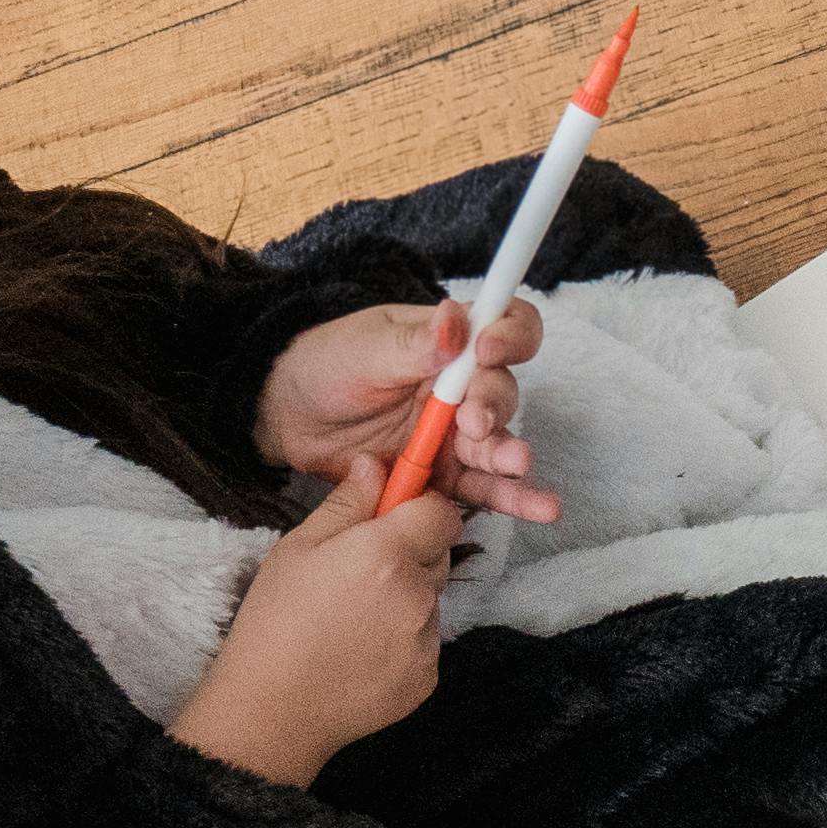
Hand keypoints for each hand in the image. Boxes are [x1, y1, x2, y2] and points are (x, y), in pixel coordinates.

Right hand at [168, 456, 461, 785]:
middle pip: (439, 555)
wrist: (273, 709)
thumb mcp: (298, 548)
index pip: (441, 513)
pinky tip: (361, 649)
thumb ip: (347, 505)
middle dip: (411, 553)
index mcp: (387, 554)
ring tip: (354, 616)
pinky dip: (404, 639)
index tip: (396, 517)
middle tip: (359, 572)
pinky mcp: (428, 676)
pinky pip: (426, 641)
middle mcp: (418, 595)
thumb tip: (375, 464)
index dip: (422, 509)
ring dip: (407, 597)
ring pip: (432, 600)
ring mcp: (427, 640)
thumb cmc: (275, 621)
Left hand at [254, 298, 555, 524]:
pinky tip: (539, 508)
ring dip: (511, 456)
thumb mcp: (365, 349)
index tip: (486, 352)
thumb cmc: (324, 368)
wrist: (287, 419)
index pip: (504, 326)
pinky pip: (483, 488)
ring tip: (514, 465)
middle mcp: (461, 386)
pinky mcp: (444, 475)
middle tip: (470, 424)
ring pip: (498, 444)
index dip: (510, 336)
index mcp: (448, 342)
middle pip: (502, 392)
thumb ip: (415, 343)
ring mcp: (455, 434)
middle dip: (493, 408)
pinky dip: (512, 499)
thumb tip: (457, 319)